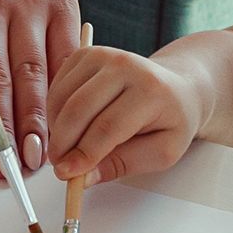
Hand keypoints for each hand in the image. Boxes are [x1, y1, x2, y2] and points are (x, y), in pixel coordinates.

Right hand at [49, 45, 204, 185]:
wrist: (178, 88)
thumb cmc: (171, 120)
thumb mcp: (160, 152)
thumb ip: (122, 165)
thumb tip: (84, 178)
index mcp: (151, 90)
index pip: (108, 126)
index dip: (84, 154)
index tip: (68, 174)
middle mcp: (125, 65)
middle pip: (79, 109)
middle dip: (63, 143)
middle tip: (59, 166)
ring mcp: (103, 56)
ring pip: (63, 98)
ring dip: (57, 129)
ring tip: (66, 149)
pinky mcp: (85, 54)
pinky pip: (58, 87)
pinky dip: (55, 113)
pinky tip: (68, 127)